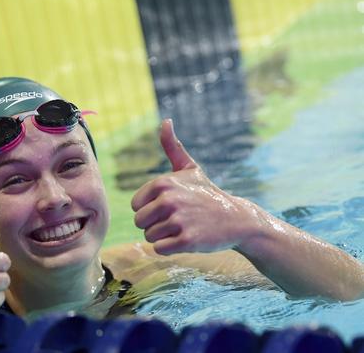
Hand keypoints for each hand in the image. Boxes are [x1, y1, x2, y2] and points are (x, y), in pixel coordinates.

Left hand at [131, 119, 257, 254]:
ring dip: (163, 237)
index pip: (135, 206)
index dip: (150, 209)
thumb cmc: (206, 193)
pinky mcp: (187, 240)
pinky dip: (169, 248)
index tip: (169, 207)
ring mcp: (178, 220)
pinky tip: (186, 239)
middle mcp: (169, 200)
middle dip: (154, 225)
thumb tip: (165, 121)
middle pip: (140, 222)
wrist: (236, 219)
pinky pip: (160, 249)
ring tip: (183, 228)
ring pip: (149, 237)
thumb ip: (172, 147)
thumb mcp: (189, 168)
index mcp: (163, 183)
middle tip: (176, 220)